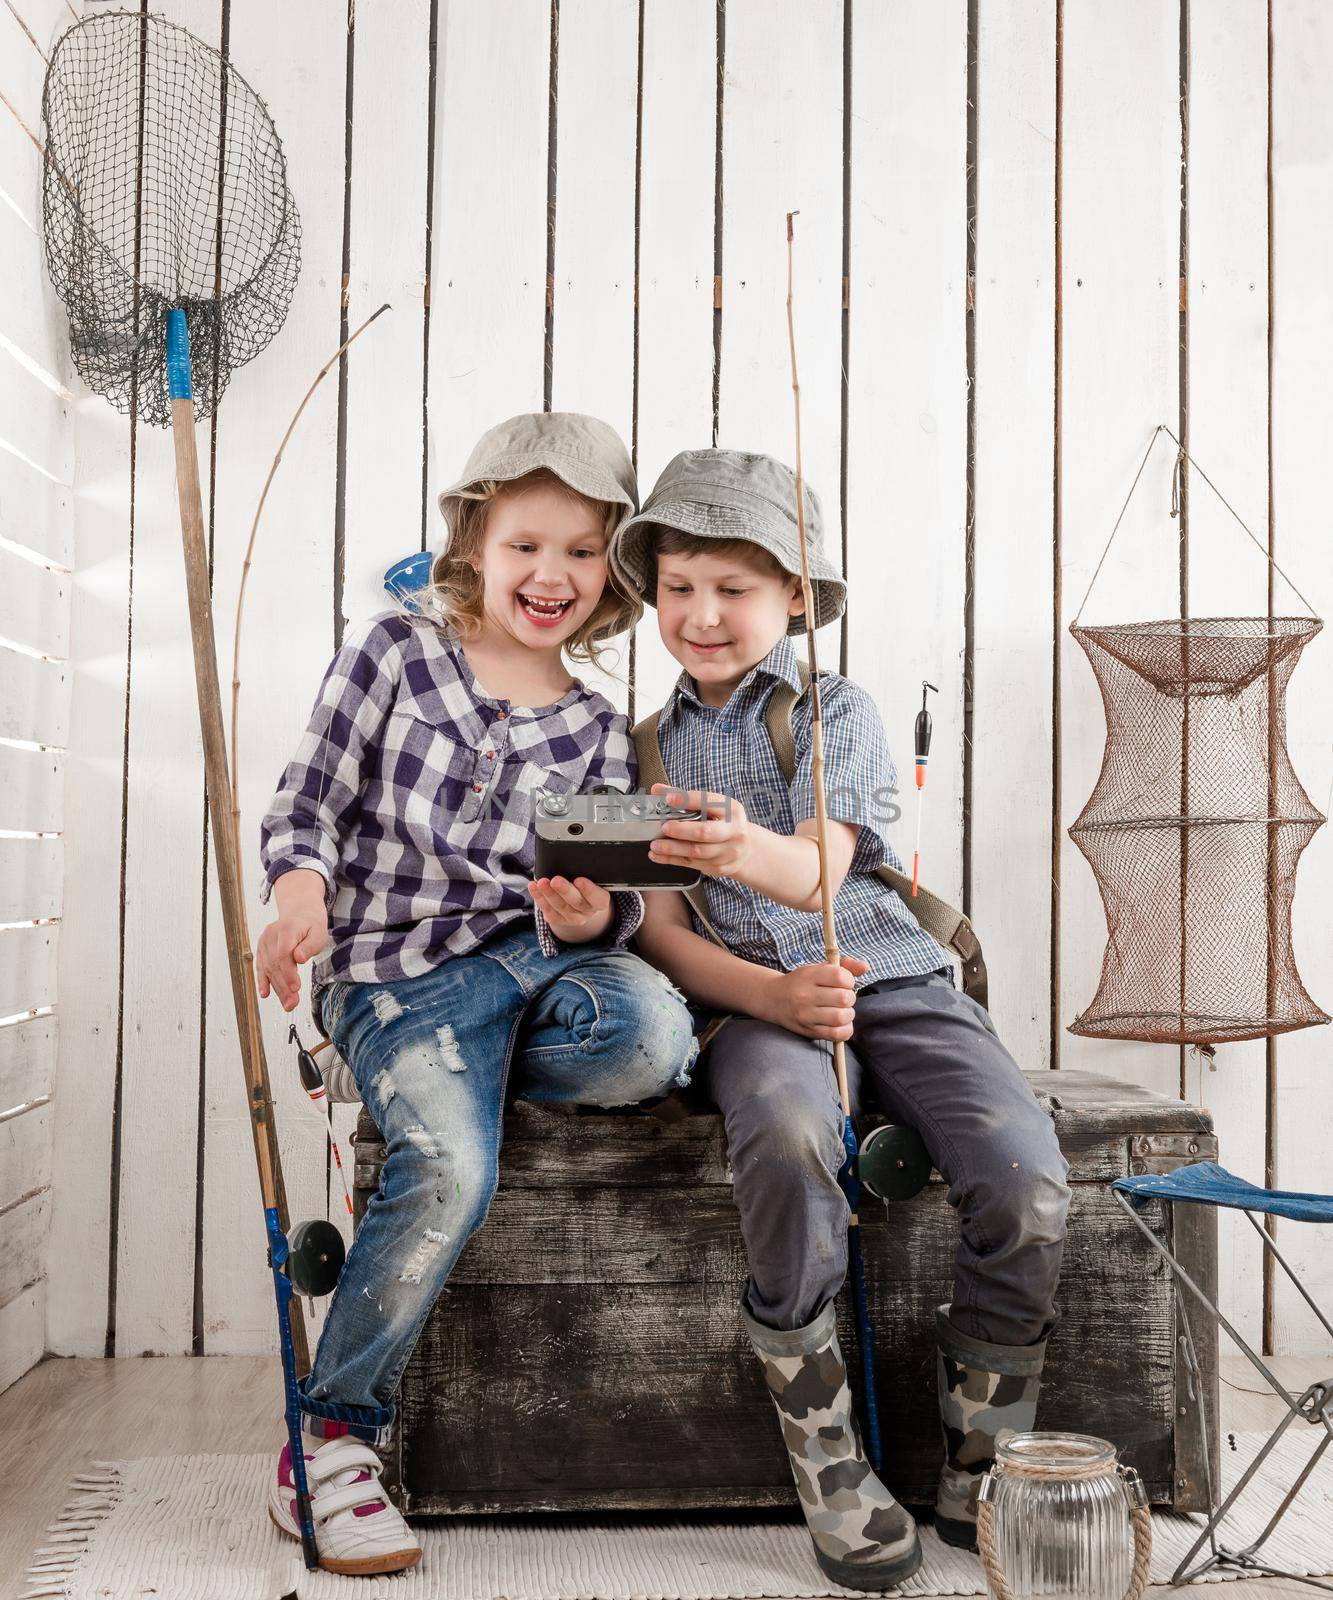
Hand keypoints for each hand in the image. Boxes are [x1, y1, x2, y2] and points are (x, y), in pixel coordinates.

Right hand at [256, 891, 328, 1012]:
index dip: (288, 973)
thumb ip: (309, 945)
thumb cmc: (311, 924)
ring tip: (288, 1005)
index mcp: (286, 929)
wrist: (300, 911)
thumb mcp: (318, 932)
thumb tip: (298, 958)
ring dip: (277, 989)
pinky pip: (261, 967)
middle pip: (275, 965)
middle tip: (293, 1004)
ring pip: (268, 969)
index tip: (296, 988)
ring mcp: (264, 942)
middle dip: (284, 987)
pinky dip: (263, 981)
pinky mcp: (262, 949)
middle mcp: (271, 935)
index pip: (283, 954)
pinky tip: (265, 994)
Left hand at [529, 875, 613, 943]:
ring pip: (559, 906)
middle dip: (565, 890)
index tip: (579, 880)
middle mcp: (587, 911)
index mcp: (599, 901)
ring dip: (549, 893)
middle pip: (576, 902)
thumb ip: (586, 872)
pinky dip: (539, 897)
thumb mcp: (591, 879)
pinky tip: (533, 886)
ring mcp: (572, 917)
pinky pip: (547, 909)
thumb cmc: (585, 886)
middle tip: (556, 881)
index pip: (598, 898)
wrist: (579, 903)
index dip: (589, 890)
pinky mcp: (557, 918)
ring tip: (541, 882)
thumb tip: (572, 860)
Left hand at [648, 783, 750, 878]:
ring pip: (696, 852)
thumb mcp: (713, 806)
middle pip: (705, 832)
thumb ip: (685, 797)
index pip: (708, 802)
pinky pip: (692, 864)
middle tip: (664, 828)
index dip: (687, 800)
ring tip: (656, 844)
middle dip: (681, 830)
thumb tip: (658, 790)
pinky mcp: (719, 867)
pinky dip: (672, 860)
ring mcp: (728, 851)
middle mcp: (733, 831)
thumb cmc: (725, 823)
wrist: (747, 849)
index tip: (669, 798)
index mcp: (732, 810)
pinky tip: (659, 855)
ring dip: (672, 849)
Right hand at [768, 954, 869, 1040]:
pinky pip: (836, 1034)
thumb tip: (865, 967)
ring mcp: (806, 1015)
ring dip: (848, 1014)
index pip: (840, 976)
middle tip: (843, 998)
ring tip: (842, 1010)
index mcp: (809, 975)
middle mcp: (805, 995)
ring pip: (841, 1017)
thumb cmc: (802, 982)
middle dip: (850, 998)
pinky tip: (841, 1023)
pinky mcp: (808, 1031)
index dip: (849, 979)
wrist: (774, 999)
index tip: (844, 982)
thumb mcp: (819, 968)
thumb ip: (844, 966)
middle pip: (844, 998)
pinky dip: (845, 1029)